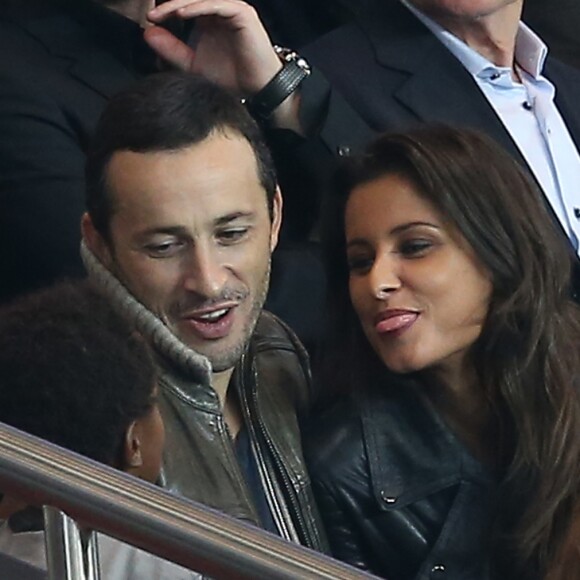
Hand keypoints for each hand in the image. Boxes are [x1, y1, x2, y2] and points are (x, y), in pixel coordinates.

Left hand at [145, 0, 281, 95]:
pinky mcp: (242, 13)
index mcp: (208, 18)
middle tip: (153, 15)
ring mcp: (232, 9)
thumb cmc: (231, 78)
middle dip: (169, 5)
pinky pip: (216, 4)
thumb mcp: (193, 65)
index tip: (149, 20)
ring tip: (164, 13)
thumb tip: (148, 33)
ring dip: (180, 4)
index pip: (184, 5)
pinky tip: (182, 14)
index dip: (166, 10)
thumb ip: (171, 49)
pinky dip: (198, 7)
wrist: (257, 89)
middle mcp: (220, 10)